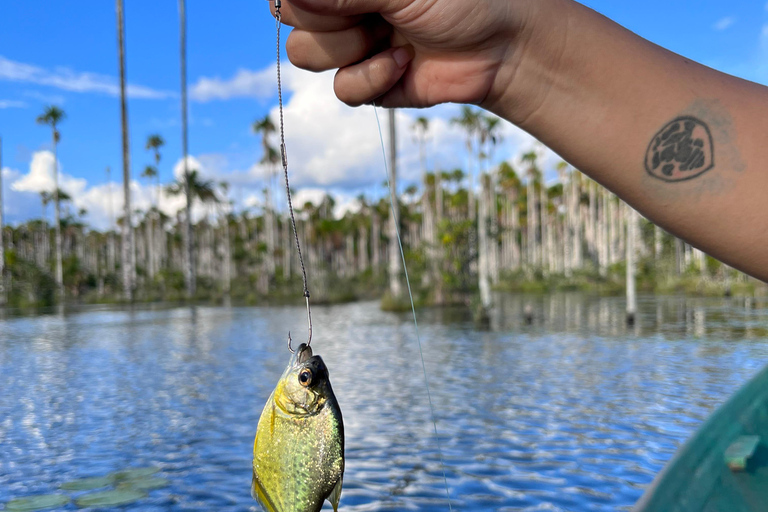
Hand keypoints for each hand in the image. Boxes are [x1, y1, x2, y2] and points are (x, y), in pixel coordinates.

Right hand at [273, 0, 542, 110]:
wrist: (502, 46)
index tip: (341, 2)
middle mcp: (341, 4)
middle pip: (290, 16)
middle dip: (331, 16)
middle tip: (376, 9)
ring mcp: (351, 43)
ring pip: (306, 54)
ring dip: (350, 47)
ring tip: (392, 35)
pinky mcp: (366, 83)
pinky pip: (340, 90)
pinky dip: (372, 78)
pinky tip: (403, 64)